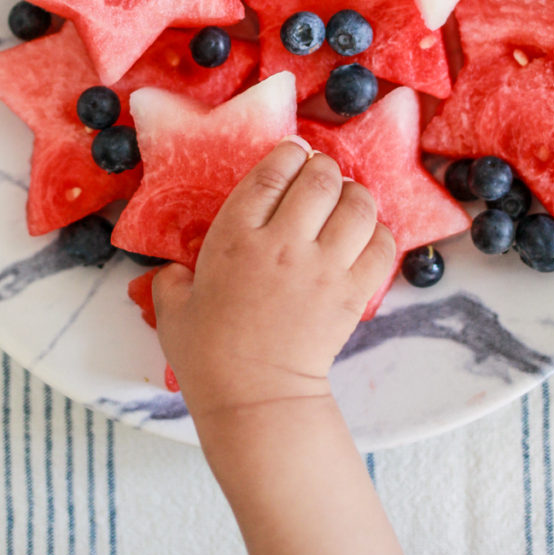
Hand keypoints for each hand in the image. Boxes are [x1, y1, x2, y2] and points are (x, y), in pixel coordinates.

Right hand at [152, 136, 395, 417]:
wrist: (254, 400)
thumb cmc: (207, 356)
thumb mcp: (172, 310)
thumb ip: (171, 279)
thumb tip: (173, 269)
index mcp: (235, 236)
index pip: (272, 172)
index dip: (288, 154)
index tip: (294, 154)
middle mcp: (283, 242)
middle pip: (320, 178)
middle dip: (324, 169)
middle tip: (321, 177)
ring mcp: (323, 267)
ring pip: (358, 205)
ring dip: (355, 195)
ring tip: (347, 202)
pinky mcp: (353, 293)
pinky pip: (382, 245)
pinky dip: (379, 234)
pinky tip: (365, 238)